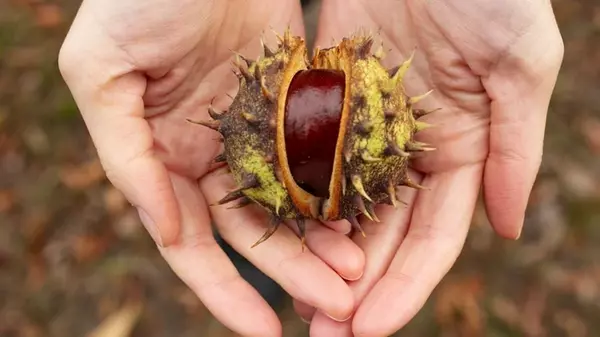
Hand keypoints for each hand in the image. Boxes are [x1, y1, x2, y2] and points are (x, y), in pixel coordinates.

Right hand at [58, 1, 365, 335]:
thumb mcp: (101, 72)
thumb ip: (125, 154)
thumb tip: (163, 230)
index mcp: (162, 156)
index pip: (193, 242)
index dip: (224, 291)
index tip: (262, 333)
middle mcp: (211, 153)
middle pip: (255, 230)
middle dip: (293, 272)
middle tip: (339, 305)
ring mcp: (256, 130)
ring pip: (293, 200)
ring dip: (323, 240)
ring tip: (359, 274)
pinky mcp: (294, 100)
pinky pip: (319, 153)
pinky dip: (339, 187)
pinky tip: (366, 214)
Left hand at [295, 0, 563, 335]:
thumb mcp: (520, 64)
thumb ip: (515, 148)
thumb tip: (511, 229)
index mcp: (462, 151)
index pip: (433, 238)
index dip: (406, 287)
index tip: (373, 328)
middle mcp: (409, 150)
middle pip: (381, 235)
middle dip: (356, 289)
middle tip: (326, 335)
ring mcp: (363, 129)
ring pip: (340, 206)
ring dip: (318, 257)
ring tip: (293, 304)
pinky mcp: (324, 100)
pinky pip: (305, 157)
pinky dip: (293, 198)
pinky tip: (272, 235)